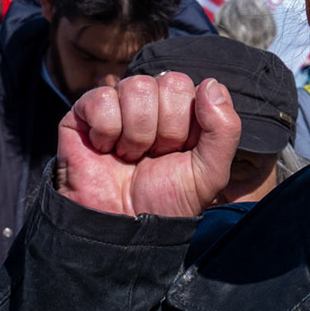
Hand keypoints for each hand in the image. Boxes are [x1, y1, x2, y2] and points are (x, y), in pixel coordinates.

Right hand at [55, 73, 239, 218]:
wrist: (123, 228)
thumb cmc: (167, 199)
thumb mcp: (210, 172)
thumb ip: (225, 128)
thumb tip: (210, 83)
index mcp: (187, 108)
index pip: (199, 87)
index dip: (191, 125)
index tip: (180, 152)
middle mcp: (155, 100)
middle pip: (171, 82)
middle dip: (166, 129)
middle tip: (154, 155)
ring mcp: (120, 102)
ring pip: (137, 86)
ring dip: (136, 133)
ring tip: (130, 155)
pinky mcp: (85, 112)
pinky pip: (101, 98)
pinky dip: (106, 131)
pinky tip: (105, 149)